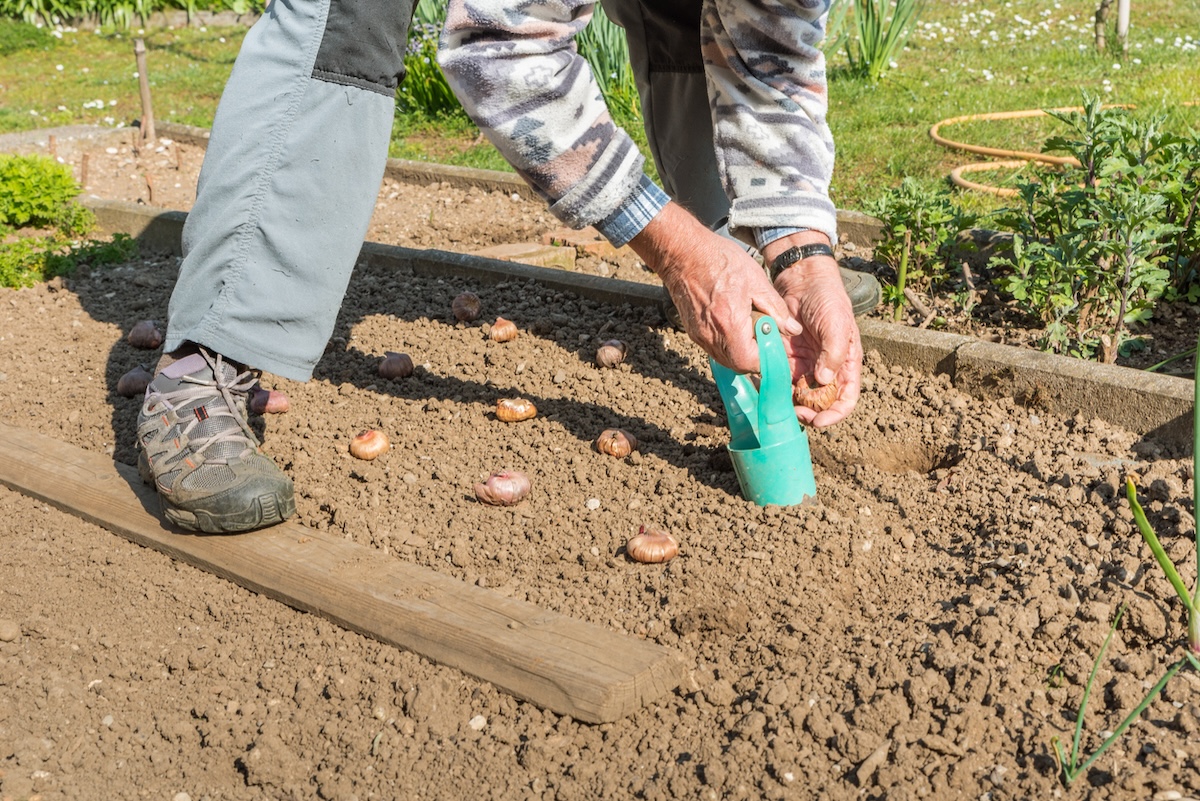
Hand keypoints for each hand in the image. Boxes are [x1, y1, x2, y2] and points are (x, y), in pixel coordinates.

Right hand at [628, 203, 801, 374]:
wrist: (682, 253)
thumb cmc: (718, 260)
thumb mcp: (756, 280)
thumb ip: (776, 309)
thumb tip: (792, 329)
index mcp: (729, 323)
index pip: (750, 361)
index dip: (767, 360)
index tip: (779, 350)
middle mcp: (711, 335)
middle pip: (738, 365)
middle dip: (757, 357)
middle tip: (768, 339)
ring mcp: (700, 335)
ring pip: (726, 359)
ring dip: (743, 352)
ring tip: (753, 330)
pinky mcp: (694, 332)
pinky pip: (715, 348)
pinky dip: (730, 344)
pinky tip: (736, 324)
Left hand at [766, 238, 862, 427]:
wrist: (803, 280)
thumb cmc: (828, 299)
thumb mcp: (837, 324)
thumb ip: (833, 352)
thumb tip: (824, 380)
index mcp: (846, 364)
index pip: (846, 398)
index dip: (835, 414)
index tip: (819, 421)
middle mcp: (827, 368)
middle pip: (821, 402)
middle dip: (810, 412)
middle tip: (796, 413)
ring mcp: (807, 364)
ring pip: (800, 394)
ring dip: (791, 402)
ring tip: (780, 402)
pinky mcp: (789, 357)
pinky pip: (782, 378)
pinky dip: (776, 385)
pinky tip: (767, 387)